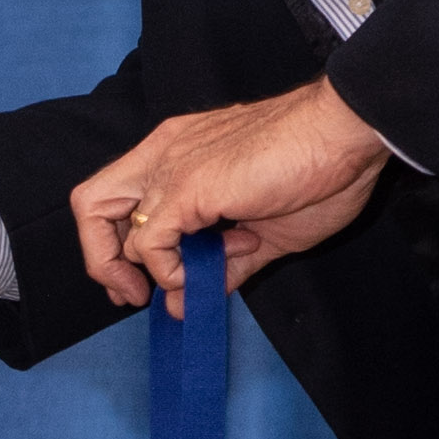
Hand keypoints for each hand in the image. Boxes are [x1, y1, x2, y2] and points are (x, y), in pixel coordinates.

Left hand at [72, 79, 389, 312]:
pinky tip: (206, 271)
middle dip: (102, 259)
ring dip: (145, 271)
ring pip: (109, 223)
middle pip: (91, 204)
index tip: (149, 284)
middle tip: (135, 294)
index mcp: (179, 152)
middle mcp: (164, 153)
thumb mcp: (264, 232)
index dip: (121, 248)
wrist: (347, 132)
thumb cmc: (319, 170)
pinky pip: (149, 242)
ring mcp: (172, 166)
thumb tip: (184, 306)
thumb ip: (221, 267)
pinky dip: (169, 271)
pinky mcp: (188, 186)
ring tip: (193, 280)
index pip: (120, 198)